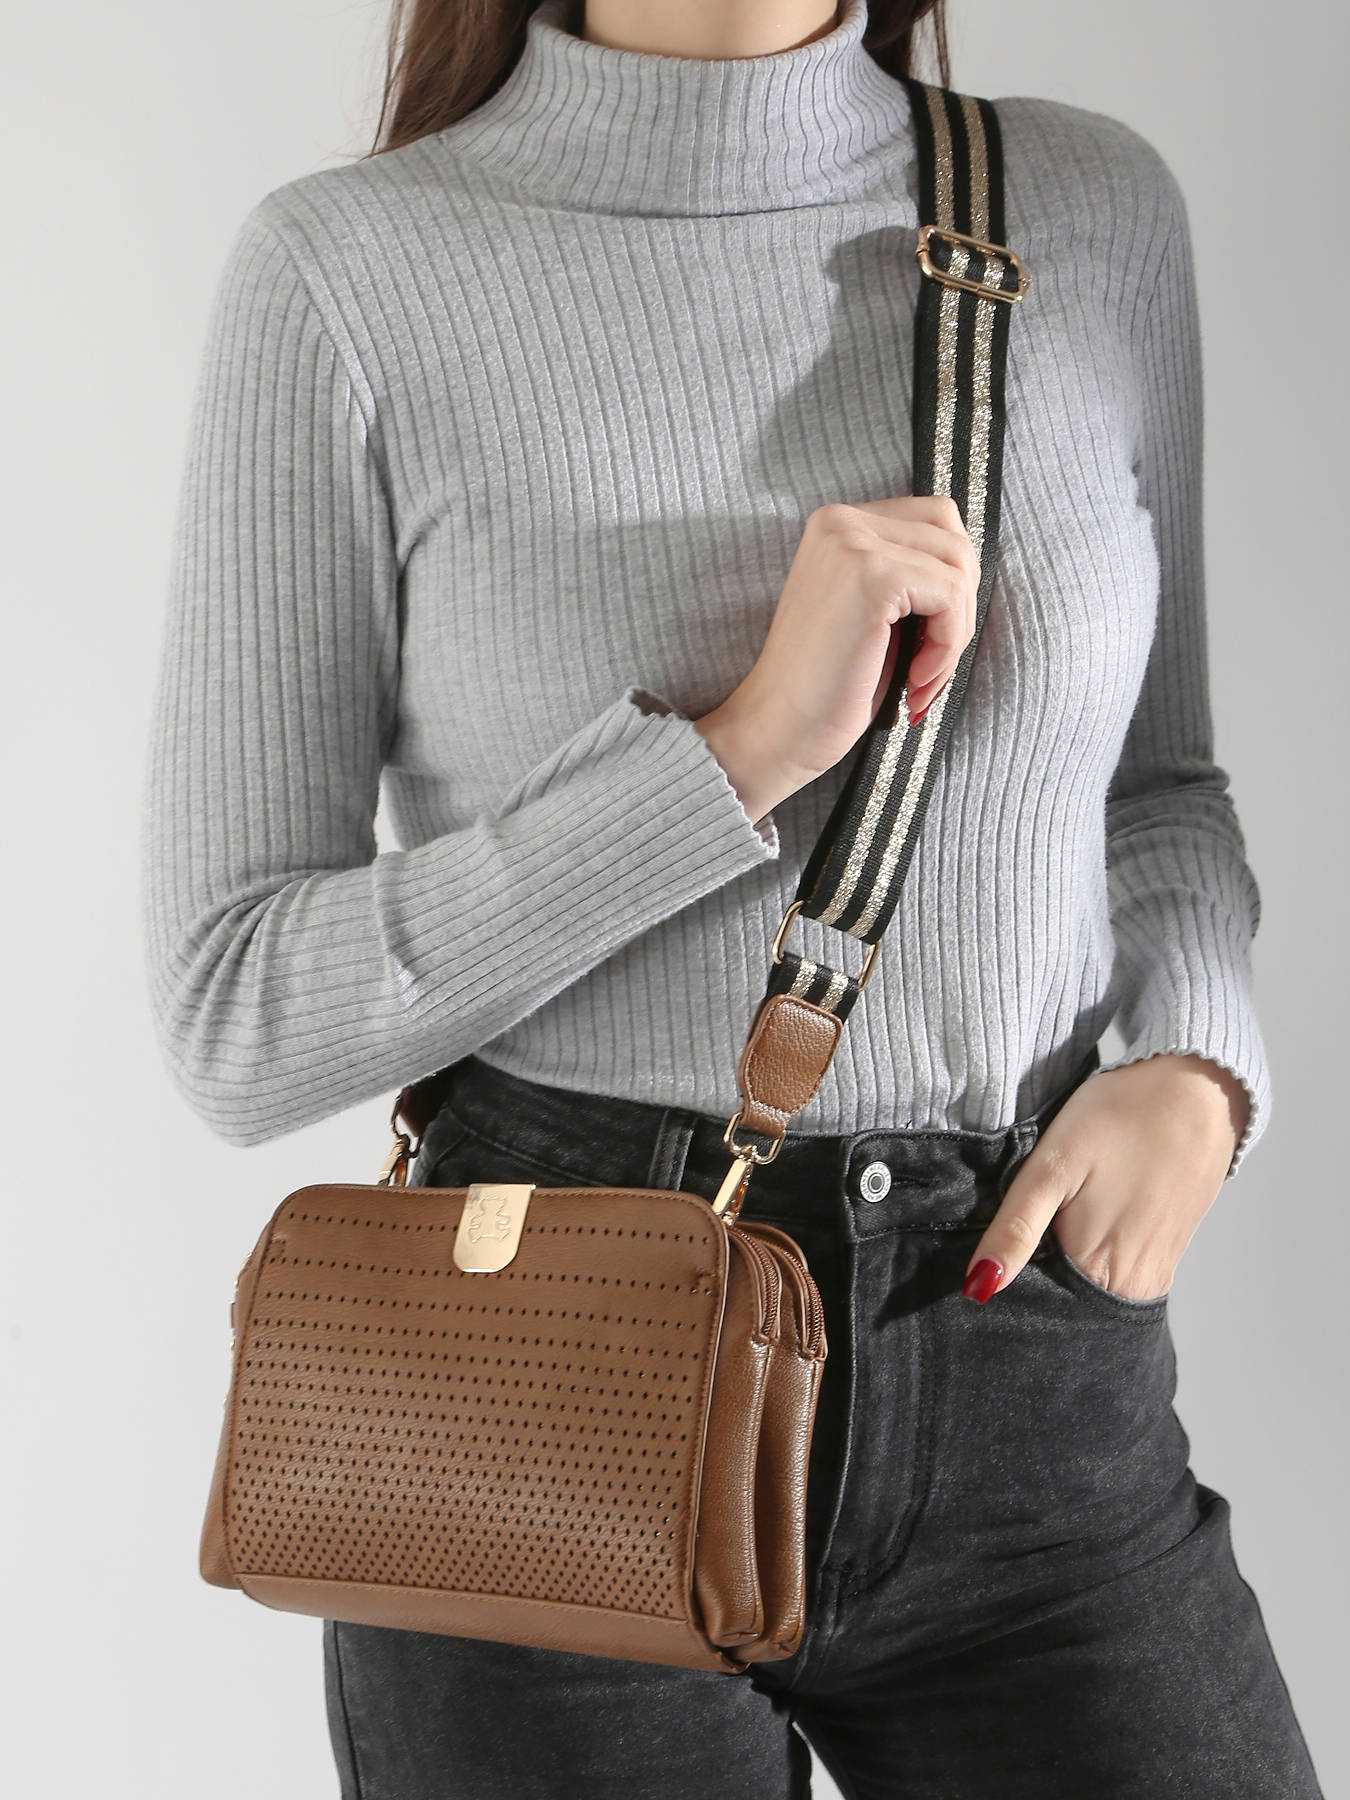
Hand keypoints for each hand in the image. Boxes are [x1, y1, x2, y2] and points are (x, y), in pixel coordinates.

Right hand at [693, 495, 979, 825]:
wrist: (776, 730)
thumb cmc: (824, 687)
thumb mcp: (870, 613)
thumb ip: (908, 576)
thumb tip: (973, 570)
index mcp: (837, 523)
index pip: (935, 521)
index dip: (948, 586)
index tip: (925, 643)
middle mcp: (841, 520)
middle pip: (954, 537)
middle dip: (959, 606)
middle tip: (930, 661)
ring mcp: (855, 543)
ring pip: (960, 567)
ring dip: (954, 633)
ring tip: (920, 676)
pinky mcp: (873, 575)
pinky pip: (952, 595)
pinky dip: (947, 646)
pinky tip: (914, 678)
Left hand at [960, 1054, 1251, 1303]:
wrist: (1195, 1090)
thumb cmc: (1120, 1118)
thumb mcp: (1052, 1166)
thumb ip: (1016, 1230)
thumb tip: (979, 1287)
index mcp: (1100, 1274)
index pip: (1038, 1310)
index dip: (1008, 1290)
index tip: (987, 1263)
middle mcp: (1133, 1288)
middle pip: (1066, 1307)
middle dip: (1033, 1284)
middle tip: (1020, 1234)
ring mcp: (1155, 1274)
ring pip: (1090, 1293)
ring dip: (1063, 1272)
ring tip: (1054, 1223)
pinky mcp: (1167, 1254)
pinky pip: (1117, 1276)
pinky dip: (1091, 1260)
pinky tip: (1083, 1222)